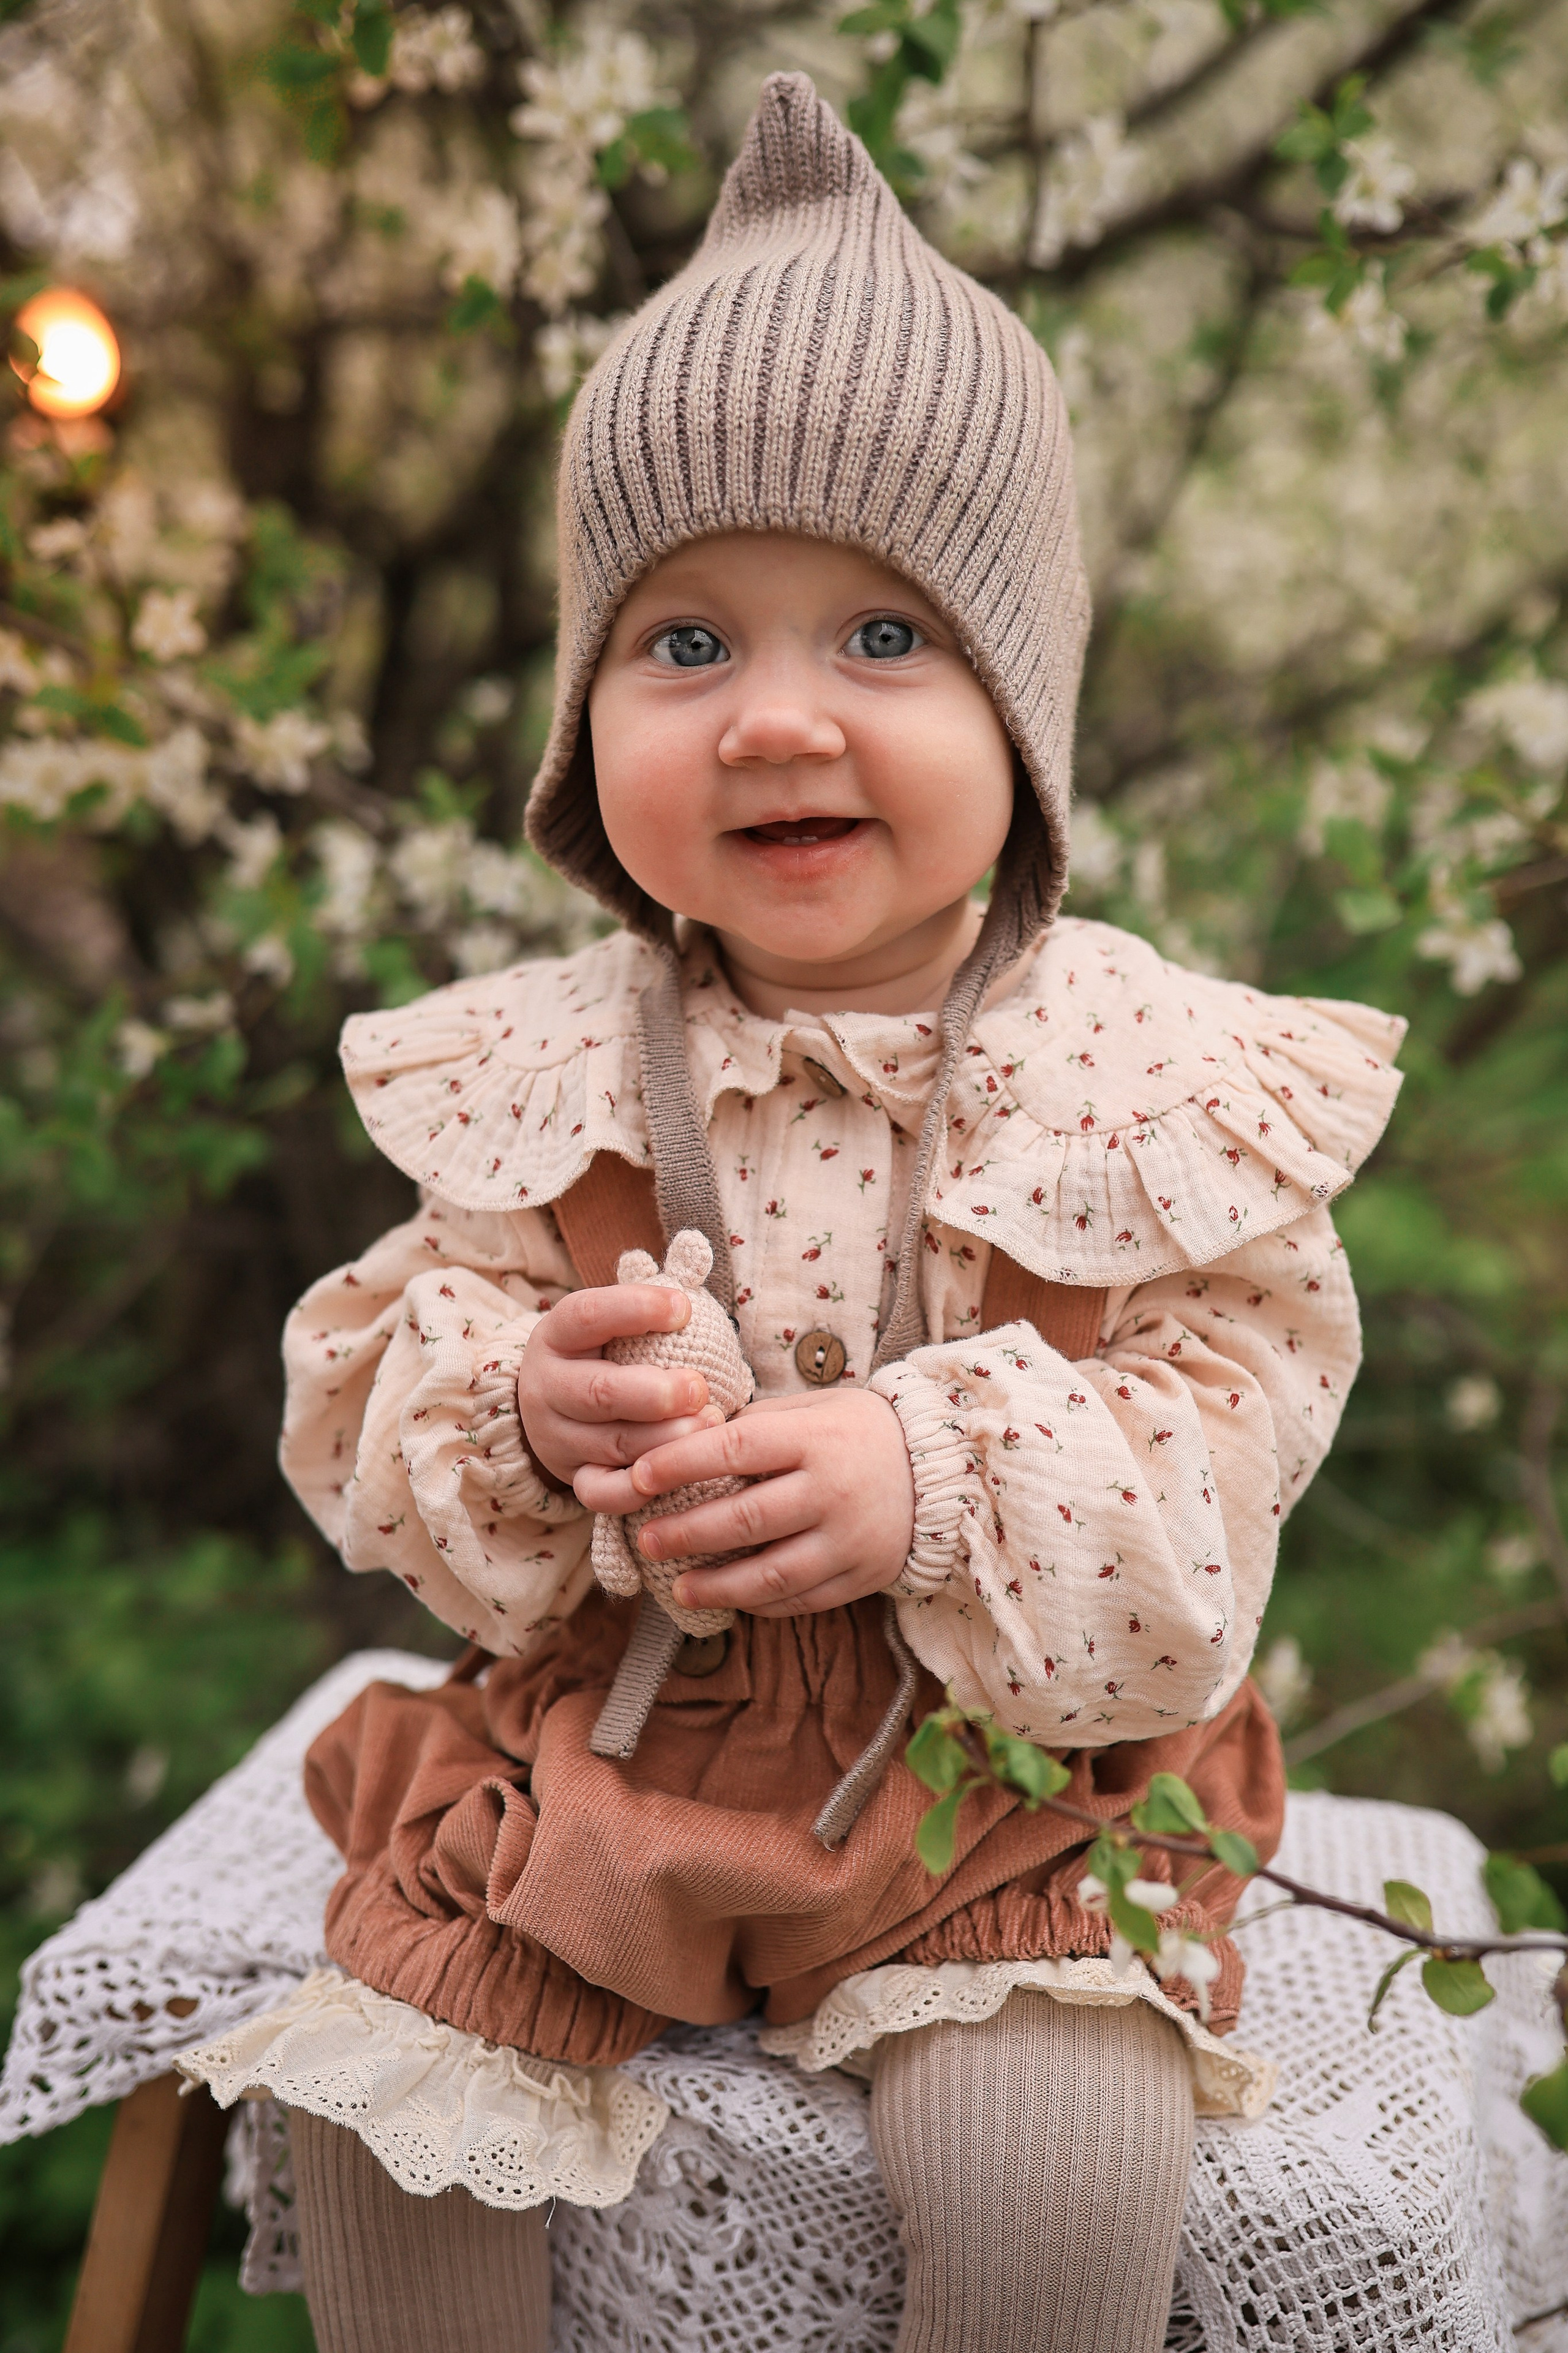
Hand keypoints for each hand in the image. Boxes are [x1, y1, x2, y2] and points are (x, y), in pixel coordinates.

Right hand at [518, 1284, 723, 1487]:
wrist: (552, 1409)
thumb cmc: (601, 1353)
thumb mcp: (609, 1319)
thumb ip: (647, 1293)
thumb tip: (694, 1248)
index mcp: (557, 1335)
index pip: (586, 1315)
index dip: (634, 1310)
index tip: (685, 1308)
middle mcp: (548, 1387)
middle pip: (598, 1393)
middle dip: (653, 1394)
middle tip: (699, 1388)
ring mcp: (557, 1437)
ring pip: (610, 1445)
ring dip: (663, 1439)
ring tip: (709, 1426)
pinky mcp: (572, 1478)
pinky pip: (602, 1493)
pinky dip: (639, 1490)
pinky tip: (679, 1475)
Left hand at [573, 1388, 915, 1615]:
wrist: (945, 1469)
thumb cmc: (861, 1432)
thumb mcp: (814, 1410)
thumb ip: (757, 1426)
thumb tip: (688, 1439)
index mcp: (816, 1439)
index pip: (736, 1449)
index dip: (681, 1464)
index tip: (638, 1477)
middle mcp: (832, 1491)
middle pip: (745, 1518)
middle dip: (685, 1532)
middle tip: (645, 1540)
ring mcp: (849, 1540)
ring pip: (770, 1574)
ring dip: (715, 1585)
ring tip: (677, 1586)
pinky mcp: (862, 1577)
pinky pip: (800, 1600)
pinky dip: (759, 1604)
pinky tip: (729, 1599)